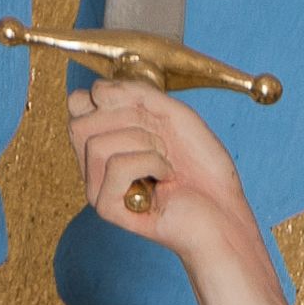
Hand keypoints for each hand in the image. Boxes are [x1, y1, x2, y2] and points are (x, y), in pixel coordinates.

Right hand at [66, 79, 251, 261]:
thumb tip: (98, 92)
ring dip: (145, 144)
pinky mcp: (108, 208)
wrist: (226, 212)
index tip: (146, 114)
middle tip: (162, 143)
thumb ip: (136, 93)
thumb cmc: (204, 168)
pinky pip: (115, 166)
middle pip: (81, 121)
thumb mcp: (173, 114)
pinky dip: (149, 164)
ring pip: (97, 144)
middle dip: (131, 120)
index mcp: (104, 139)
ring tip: (167, 163)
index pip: (77, 103)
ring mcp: (99, 188)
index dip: (109, 97)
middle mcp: (95, 164)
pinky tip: (166, 179)